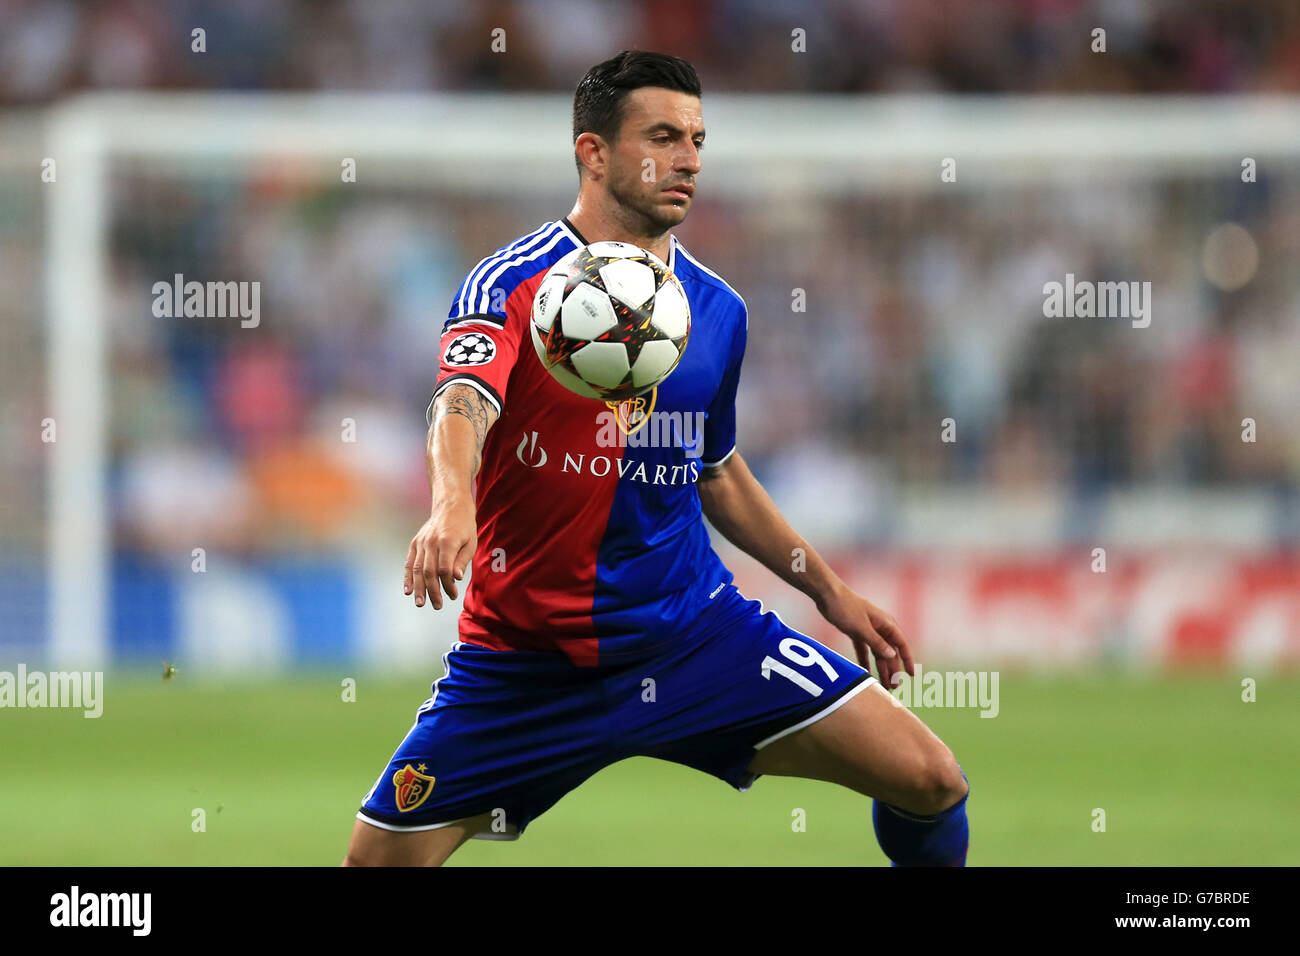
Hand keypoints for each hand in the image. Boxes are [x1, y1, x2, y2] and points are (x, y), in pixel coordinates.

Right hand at [404, 494, 476, 609]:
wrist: (450, 505)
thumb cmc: (464, 526)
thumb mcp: (471, 542)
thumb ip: (462, 561)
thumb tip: (456, 578)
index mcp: (447, 542)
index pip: (444, 569)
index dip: (447, 585)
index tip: (452, 595)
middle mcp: (431, 542)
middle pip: (429, 571)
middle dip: (432, 591)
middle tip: (437, 605)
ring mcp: (421, 542)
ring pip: (417, 569)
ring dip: (419, 588)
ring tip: (420, 603)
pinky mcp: (415, 543)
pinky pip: (409, 562)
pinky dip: (408, 577)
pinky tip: (408, 590)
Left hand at [815, 584, 914, 690]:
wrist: (827, 595)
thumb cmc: (846, 608)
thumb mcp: (861, 628)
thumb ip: (877, 642)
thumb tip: (893, 655)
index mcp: (885, 624)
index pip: (901, 644)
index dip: (907, 660)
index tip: (911, 675)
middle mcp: (879, 627)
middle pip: (889, 651)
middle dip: (892, 669)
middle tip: (892, 687)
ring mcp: (868, 629)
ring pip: (877, 652)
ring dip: (880, 667)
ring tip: (882, 684)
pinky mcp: (856, 631)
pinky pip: (864, 649)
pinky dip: (865, 660)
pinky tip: (865, 672)